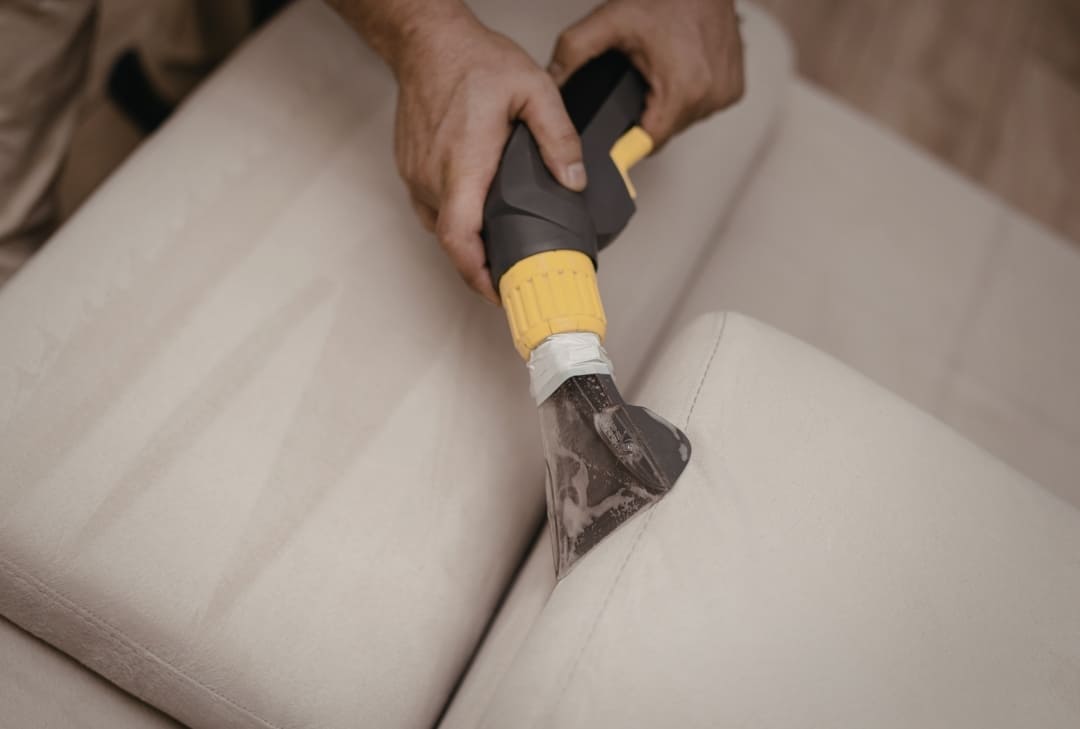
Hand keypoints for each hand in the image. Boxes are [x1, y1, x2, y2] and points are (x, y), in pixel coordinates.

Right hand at [390, 13, 585, 302]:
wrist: (428, 42)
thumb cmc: (472, 62)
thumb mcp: (534, 89)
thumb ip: (559, 136)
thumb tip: (574, 178)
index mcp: (465, 165)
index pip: (461, 240)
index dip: (478, 276)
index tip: (500, 293)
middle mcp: (434, 176)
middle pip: (454, 243)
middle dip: (482, 266)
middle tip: (514, 277)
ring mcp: (417, 175)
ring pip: (441, 228)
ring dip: (469, 243)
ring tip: (500, 248)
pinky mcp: (410, 170)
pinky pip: (431, 209)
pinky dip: (455, 221)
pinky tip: (479, 213)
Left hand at [548, 0, 743, 148]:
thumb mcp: (610, 21)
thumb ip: (573, 53)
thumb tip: (550, 84)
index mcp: (682, 90)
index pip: (647, 144)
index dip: (624, 142)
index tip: (613, 139)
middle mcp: (710, 96)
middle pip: (664, 132)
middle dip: (645, 114)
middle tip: (636, 81)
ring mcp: (726, 94)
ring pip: (683, 121)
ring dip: (667, 104)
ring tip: (659, 71)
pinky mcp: (734, 89)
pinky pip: (703, 107)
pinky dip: (689, 95)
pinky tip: (680, 70)